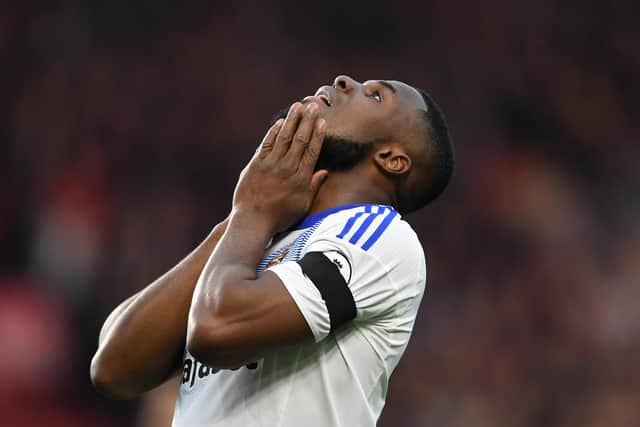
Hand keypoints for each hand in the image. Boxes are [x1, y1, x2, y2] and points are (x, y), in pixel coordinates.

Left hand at [232, 102, 327, 232]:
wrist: (253, 221)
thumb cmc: (279, 217)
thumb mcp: (302, 206)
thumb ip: (313, 187)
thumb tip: (325, 172)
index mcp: (301, 179)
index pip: (312, 151)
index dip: (318, 134)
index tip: (322, 121)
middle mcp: (287, 168)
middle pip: (300, 140)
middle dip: (308, 121)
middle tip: (314, 106)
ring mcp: (271, 165)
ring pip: (284, 137)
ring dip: (292, 120)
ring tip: (298, 106)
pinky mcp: (256, 164)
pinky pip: (267, 143)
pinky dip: (274, 131)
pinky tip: (280, 122)